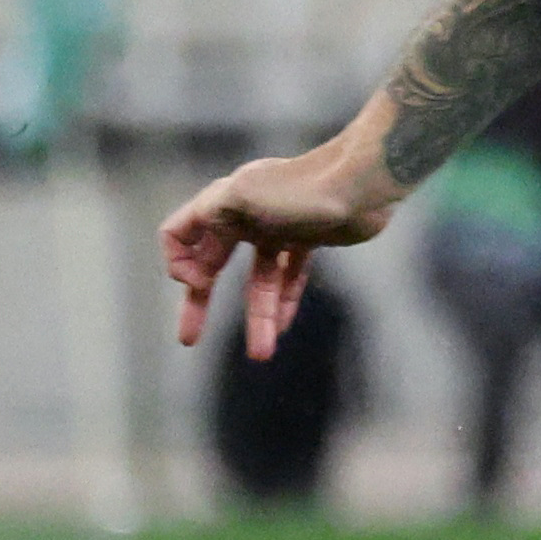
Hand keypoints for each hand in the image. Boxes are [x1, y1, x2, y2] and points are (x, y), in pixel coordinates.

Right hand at [160, 111, 409, 358]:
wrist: (362, 184)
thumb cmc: (302, 189)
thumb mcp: (241, 194)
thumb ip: (207, 216)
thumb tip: (194, 250)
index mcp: (222, 203)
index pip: (178, 233)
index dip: (178, 261)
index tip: (198, 283)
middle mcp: (245, 216)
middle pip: (212, 265)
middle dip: (199, 303)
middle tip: (188, 340)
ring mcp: (277, 228)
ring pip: (258, 280)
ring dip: (256, 317)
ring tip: (260, 354)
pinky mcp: (308, 239)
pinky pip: (289, 276)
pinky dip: (284, 301)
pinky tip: (282, 328)